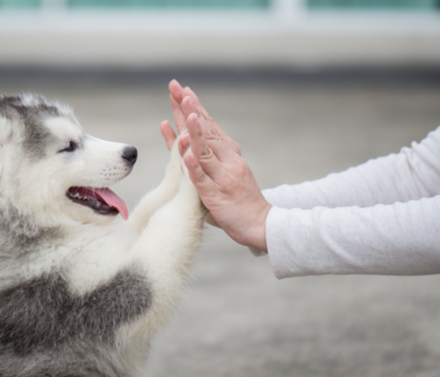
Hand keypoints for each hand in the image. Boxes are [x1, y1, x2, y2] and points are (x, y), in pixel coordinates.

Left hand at [162, 80, 271, 251]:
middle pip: (205, 131)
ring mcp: (222, 177)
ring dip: (194, 130)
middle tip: (178, 88)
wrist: (262, 224)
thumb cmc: (240, 200)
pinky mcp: (216, 195)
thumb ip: (206, 159)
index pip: (209, 126)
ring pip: (205, 150)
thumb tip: (186, 144)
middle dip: (190, 109)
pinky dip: (193, 166)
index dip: (195, 108)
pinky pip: (202, 179)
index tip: (183, 90)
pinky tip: (185, 154)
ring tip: (185, 111)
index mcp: (229, 154)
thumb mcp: (224, 174)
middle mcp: (227, 160)